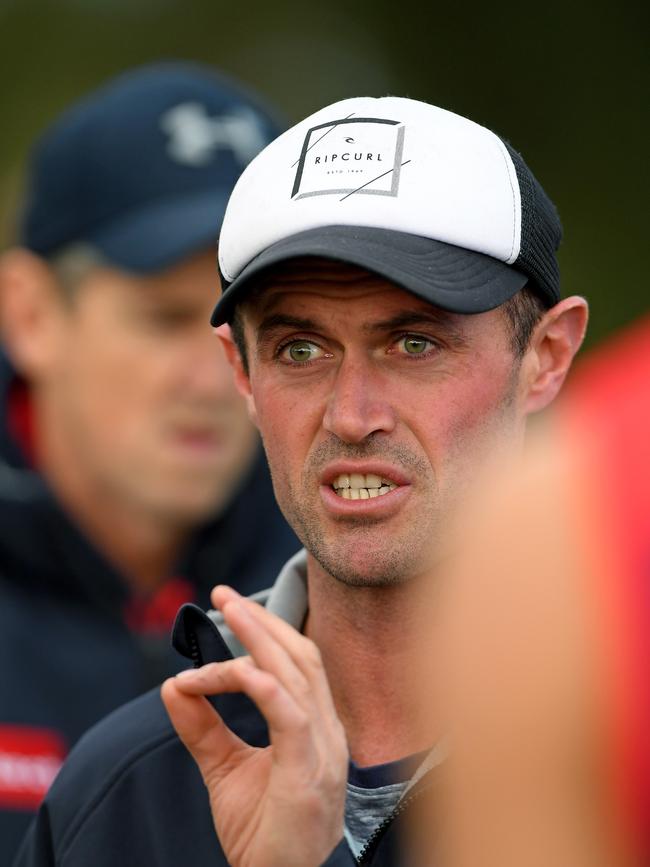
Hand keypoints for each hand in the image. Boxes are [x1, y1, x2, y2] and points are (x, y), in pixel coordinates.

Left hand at [161, 587, 348, 866]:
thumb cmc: (263, 832)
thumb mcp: (225, 770)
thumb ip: (202, 728)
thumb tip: (172, 685)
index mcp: (316, 727)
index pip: (297, 661)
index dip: (265, 629)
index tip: (225, 609)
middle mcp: (327, 732)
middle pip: (300, 656)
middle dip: (262, 620)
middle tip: (224, 594)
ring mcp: (323, 752)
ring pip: (296, 676)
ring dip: (259, 640)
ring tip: (227, 612)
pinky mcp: (308, 775)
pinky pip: (291, 718)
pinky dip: (265, 687)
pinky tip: (238, 670)